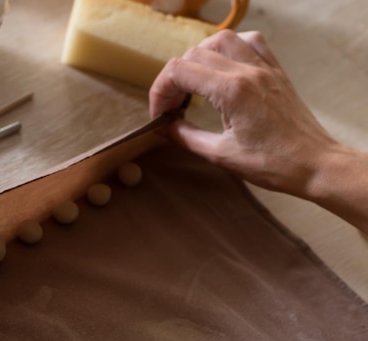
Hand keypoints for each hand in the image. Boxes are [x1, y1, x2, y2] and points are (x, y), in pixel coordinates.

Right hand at [149, 30, 339, 196]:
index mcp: (232, 91)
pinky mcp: (276, 71)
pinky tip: (224, 68)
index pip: (179, 72)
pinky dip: (230, 49)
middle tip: (174, 106)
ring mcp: (264, 68)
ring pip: (221, 40)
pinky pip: (251, 42)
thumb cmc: (273, 164)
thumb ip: (187, 137)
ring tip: (195, 83)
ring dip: (199, 57)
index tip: (161, 114)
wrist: (315, 164)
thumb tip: (165, 128)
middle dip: (175, 79)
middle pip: (194, 54)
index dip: (160, 91)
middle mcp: (248, 71)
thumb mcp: (221, 155)